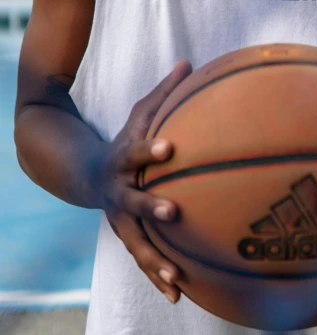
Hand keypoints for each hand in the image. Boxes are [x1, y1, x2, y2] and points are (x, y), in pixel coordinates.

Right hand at [97, 59, 192, 303]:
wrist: (88, 174)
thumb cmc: (125, 139)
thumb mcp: (140, 115)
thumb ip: (164, 93)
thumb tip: (189, 62)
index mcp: (122, 159)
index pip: (136, 152)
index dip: (149, 150)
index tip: (168, 148)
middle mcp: (118, 192)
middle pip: (132, 202)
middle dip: (150, 207)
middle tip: (173, 212)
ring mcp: (120, 218)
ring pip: (136, 241)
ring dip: (155, 259)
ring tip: (177, 276)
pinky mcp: (128, 236)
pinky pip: (144, 258)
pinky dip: (158, 275)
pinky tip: (179, 293)